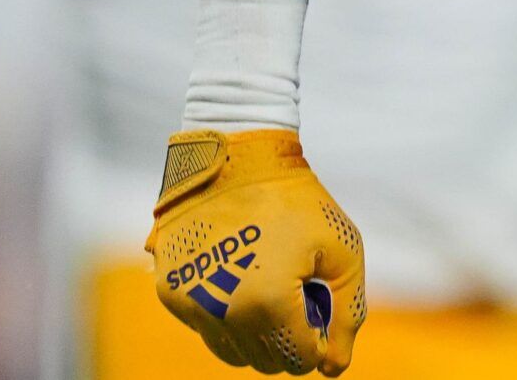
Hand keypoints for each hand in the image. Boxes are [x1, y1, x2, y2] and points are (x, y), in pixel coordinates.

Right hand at [146, 130, 364, 375]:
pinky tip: (242, 278)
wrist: (237, 157)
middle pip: (263, 361)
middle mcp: (223, 312)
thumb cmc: (299, 202)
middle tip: (299, 298)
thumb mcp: (342, 251)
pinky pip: (204, 328)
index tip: (320, 312)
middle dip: (288, 340)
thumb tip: (335, 368)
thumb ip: (346, 313)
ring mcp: (190, 304)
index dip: (317, 342)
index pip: (297, 359)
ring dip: (256, 335)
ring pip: (231, 351)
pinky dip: (226, 317)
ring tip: (272, 290)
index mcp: (268, 303)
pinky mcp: (170, 291)